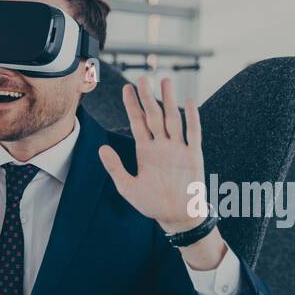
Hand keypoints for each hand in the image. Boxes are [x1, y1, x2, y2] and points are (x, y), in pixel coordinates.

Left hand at [98, 76, 205, 234]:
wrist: (175, 217)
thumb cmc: (152, 203)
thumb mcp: (127, 186)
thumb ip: (115, 167)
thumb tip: (101, 149)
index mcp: (145, 151)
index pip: (138, 122)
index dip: (133, 106)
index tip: (127, 88)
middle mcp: (162, 145)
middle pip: (154, 115)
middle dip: (148, 97)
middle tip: (144, 78)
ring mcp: (178, 148)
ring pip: (173, 119)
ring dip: (169, 100)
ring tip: (165, 81)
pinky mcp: (193, 155)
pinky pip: (193, 133)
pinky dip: (192, 118)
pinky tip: (189, 102)